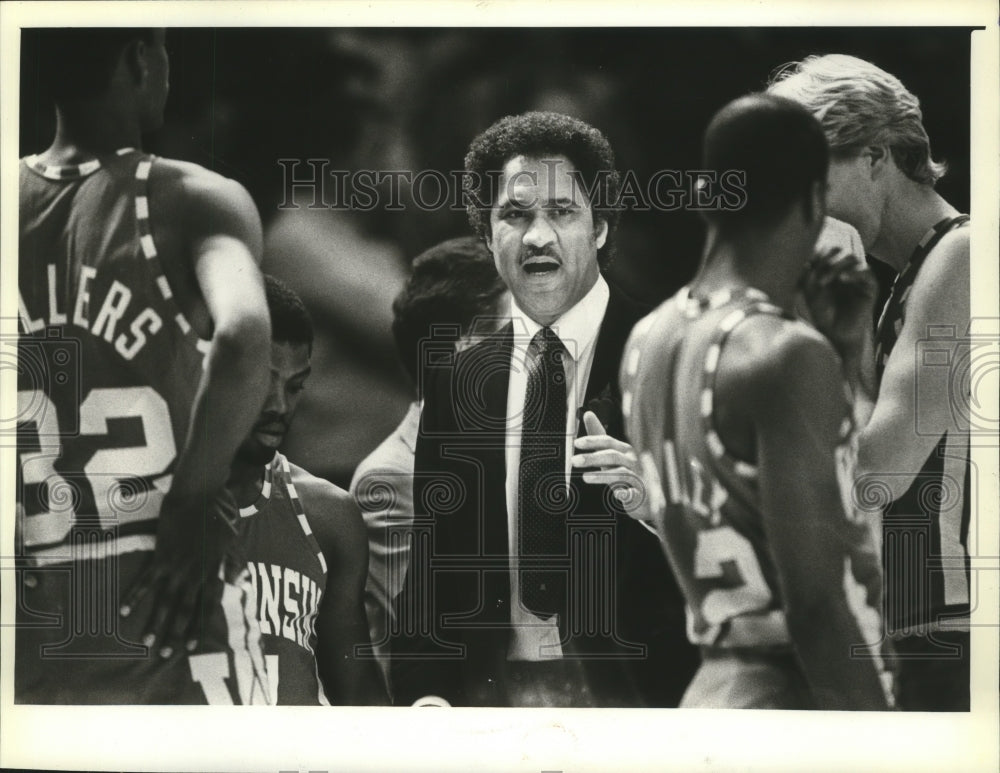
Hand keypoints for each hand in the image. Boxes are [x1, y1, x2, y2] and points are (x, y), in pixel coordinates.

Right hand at [120, 487, 239, 657]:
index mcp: (212, 571)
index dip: (197, 627)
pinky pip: (146, 582)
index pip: (206, 606)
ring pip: (165, 601)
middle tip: (165, 655)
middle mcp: (195, 574)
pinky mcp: (161, 556)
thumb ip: (231, 562)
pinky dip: (135, 597)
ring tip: (147, 643)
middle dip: (174, 634)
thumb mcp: (231, 540)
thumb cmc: (218, 513)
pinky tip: (124, 613)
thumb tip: (237, 580)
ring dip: (155, 623)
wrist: (200, 494)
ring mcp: (177, 566)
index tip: (190, 646)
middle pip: (184, 610)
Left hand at [572, 411, 646, 518]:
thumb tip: (587, 413)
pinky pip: (634, 493)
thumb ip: (599, 436)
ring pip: (622, 473)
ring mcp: (639, 477)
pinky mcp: (641, 494)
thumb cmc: (626, 472)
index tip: (576, 443)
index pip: (609, 442)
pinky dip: (626, 493)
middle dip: (593, 457)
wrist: (646, 496)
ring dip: (603, 475)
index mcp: (625, 450)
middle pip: (613, 456)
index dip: (593, 441)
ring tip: (585, 478)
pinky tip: (617, 495)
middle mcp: (633, 461)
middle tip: (574, 461)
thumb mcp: (610, 454)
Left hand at [798, 246, 877, 360]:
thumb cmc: (822, 314)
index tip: (806, 263)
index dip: (818, 253)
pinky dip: (853, 273)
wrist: (836, 334)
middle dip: (825, 259)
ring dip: (835, 266)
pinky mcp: (870, 287)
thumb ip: (808, 277)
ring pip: (852, 258)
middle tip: (815, 273)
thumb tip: (806, 261)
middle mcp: (846, 269)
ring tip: (823, 281)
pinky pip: (866, 272)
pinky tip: (841, 279)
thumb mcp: (811, 293)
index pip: (828, 250)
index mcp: (832, 268)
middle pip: (840, 250)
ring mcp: (859, 277)